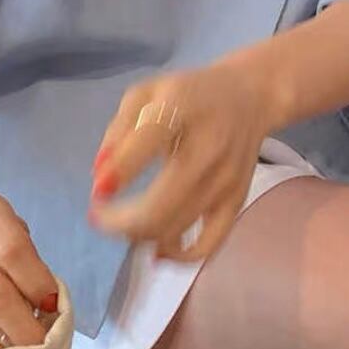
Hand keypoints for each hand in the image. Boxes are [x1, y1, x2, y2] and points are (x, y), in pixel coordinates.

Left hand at [88, 62, 280, 261]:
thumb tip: (100, 176)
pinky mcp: (236, 200)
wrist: (249, 97)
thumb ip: (119, 130)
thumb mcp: (146, 93)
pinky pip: (209, 243)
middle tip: (98, 216)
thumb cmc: (188, 95)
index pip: (150, 141)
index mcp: (182, 108)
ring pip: (175, 229)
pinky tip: (158, 251)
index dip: (120, 172)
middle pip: (160, 204)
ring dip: (137, 236)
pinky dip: (179, 256)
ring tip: (122, 224)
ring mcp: (225, 179)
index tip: (99, 191)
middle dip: (118, 221)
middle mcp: (208, 147)